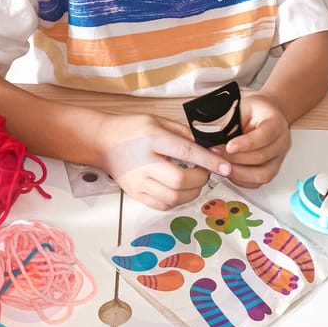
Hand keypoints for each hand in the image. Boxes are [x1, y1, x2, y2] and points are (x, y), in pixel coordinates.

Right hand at [97, 112, 230, 209]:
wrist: (102, 141)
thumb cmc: (131, 129)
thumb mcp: (158, 121)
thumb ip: (184, 133)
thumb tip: (208, 145)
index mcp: (152, 139)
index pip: (186, 152)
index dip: (209, 161)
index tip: (225, 167)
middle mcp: (144, 163)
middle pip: (180, 181)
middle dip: (201, 179)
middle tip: (205, 171)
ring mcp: (138, 182)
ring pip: (173, 198)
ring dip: (191, 192)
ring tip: (193, 180)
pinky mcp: (136, 194)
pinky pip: (163, 205)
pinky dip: (177, 200)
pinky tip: (179, 189)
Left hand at [220, 93, 290, 188]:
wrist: (263, 114)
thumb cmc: (252, 109)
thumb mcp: (239, 105)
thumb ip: (228, 119)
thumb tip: (208, 132)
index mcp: (275, 122)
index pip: (265, 135)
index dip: (246, 143)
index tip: (229, 146)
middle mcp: (281, 141)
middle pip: (262, 156)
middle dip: (235, 159)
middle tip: (216, 154)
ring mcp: (278, 157)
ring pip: (262, 174)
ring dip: (238, 172)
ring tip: (220, 165)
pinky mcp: (272, 169)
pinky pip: (258, 182)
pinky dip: (241, 180)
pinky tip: (229, 172)